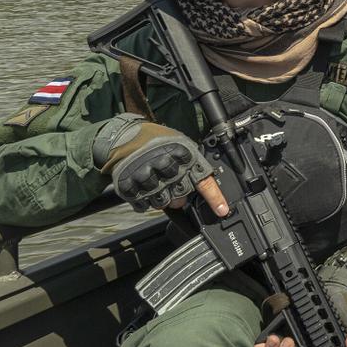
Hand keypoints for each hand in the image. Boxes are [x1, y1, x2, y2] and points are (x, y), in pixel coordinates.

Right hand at [92, 114, 226, 215]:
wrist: (124, 136)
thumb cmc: (156, 141)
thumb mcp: (180, 143)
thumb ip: (192, 162)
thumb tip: (209, 181)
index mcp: (183, 154)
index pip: (203, 180)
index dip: (214, 197)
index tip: (222, 210)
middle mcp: (166, 165)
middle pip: (182, 195)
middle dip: (181, 197)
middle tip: (174, 187)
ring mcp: (146, 176)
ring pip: (163, 202)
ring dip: (162, 198)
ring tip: (157, 184)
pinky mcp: (129, 185)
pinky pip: (143, 205)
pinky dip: (144, 200)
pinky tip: (143, 187)